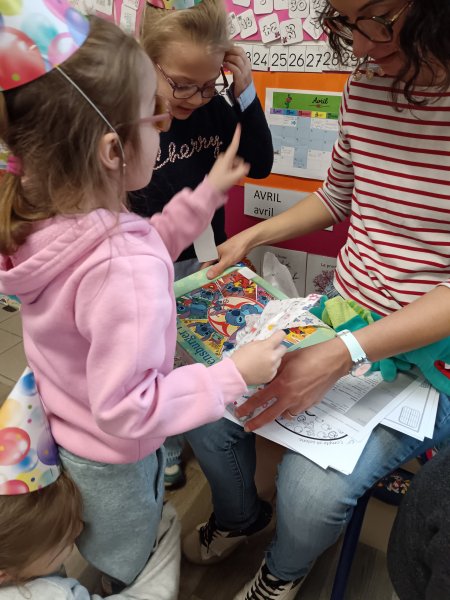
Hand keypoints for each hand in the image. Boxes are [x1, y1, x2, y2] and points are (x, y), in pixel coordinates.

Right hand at [206, 229, 252, 278]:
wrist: (248, 241)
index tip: (204, 283)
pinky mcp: (228, 256)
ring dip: (219, 273)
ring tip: (219, 282)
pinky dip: (225, 270)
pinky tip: (227, 275)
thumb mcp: (226, 261)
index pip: (204, 266)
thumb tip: (207, 277)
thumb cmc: (236, 249)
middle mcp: (215, 254)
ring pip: (218, 266)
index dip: (203, 274)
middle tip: (213, 285)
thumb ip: (217, 269)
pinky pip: (224, 264)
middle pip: (211, 266)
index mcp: (212, 254)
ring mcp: (222, 255)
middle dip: (212, 275)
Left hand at [208, 125, 249, 193]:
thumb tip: (246, 166)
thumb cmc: (221, 183)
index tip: (238, 125)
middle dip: (239, 167)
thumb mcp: (234, 178)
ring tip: (233, 179)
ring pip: (236, 164)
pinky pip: (232, 167)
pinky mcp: (222, 166)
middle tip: (236, 177)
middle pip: (238, 159)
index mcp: (226, 158)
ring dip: (237, 171)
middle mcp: (224, 158)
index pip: (234, 145)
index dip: (237, 135)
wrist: (210, 190)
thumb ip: (242, 170)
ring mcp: (222, 162)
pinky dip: (234, 172)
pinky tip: (231, 179)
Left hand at [224, 46, 252, 98]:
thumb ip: (235, 62)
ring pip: (237, 59)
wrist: (244, 95)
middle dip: (229, 51)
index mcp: (247, 62)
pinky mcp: (241, 79)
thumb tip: (226, 54)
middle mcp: (247, 65)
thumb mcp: (239, 70)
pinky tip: (224, 66)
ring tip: (222, 60)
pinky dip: (228, 65)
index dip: (231, 48)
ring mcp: (245, 72)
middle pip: (239, 52)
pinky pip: (235, 69)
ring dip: (228, 58)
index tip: (224, 50)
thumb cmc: (240, 82)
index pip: (240, 50)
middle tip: (222, 54)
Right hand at [231, 330, 286, 385]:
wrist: (236, 373)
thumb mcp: (251, 344)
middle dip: (278, 348)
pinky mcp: (271, 376)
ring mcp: (273, 368)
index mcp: (267, 346)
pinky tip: (261, 368)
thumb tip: (270, 342)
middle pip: (284, 348)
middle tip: (270, 350)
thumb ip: (263, 342)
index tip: (277, 336)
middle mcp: (273, 357)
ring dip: (274, 358)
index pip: (281, 335)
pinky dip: (270, 368)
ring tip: (263, 361)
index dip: (279, 334)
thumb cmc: (240, 356)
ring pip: (279, 359)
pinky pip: (275, 369)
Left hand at [234, 337, 351, 430]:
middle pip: (269, 415)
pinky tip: (290, 404)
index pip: (259, 399)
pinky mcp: (310, 404)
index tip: (240, 413)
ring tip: (272, 412)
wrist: (332, 361)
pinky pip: (296, 411)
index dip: (248, 407)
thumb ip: (275, 370)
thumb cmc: (309, 356)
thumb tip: (266, 376)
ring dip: (276, 414)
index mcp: (281, 384)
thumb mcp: (287, 360)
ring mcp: (301, 403)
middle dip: (256, 422)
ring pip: (284, 415)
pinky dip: (290, 410)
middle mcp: (289, 397)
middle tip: (247, 427)